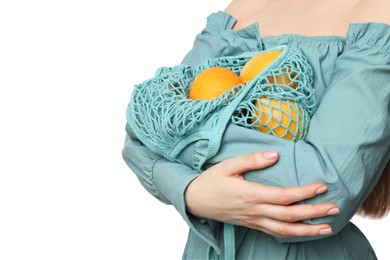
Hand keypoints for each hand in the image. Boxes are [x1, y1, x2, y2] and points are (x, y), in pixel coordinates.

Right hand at [184, 151, 338, 237]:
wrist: (194, 201)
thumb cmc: (211, 181)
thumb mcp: (228, 165)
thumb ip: (252, 159)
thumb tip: (276, 154)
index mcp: (249, 194)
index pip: (283, 196)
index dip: (304, 193)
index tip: (322, 186)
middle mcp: (254, 211)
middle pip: (289, 216)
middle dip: (314, 213)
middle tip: (335, 208)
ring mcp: (253, 220)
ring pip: (284, 230)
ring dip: (307, 230)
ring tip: (326, 227)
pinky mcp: (251, 224)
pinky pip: (274, 233)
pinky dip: (292, 233)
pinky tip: (303, 231)